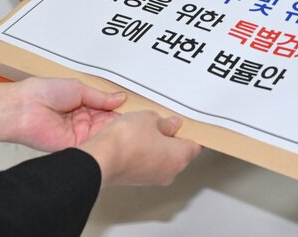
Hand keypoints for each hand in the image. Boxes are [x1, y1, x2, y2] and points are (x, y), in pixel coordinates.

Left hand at [0, 77, 126, 148]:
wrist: (24, 108)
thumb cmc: (44, 92)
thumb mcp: (78, 88)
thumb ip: (101, 97)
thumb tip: (120, 98)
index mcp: (81, 104)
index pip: (106, 109)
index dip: (119, 109)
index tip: (136, 109)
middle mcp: (81, 121)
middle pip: (106, 122)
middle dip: (120, 121)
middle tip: (138, 119)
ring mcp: (78, 134)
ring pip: (103, 134)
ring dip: (115, 130)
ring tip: (132, 125)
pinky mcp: (74, 147)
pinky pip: (93, 144)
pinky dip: (105, 140)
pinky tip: (117, 135)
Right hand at [80, 110, 200, 186]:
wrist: (100, 159)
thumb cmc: (126, 141)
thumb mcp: (149, 118)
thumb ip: (165, 122)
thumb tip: (171, 125)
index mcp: (179, 157)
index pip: (196, 145)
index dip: (193, 132)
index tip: (190, 125)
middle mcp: (169, 172)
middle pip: (179, 153)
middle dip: (173, 138)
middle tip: (164, 122)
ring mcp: (152, 178)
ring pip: (162, 159)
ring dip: (157, 146)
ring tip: (145, 129)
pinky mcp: (137, 180)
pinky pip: (148, 164)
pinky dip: (144, 153)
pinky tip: (134, 140)